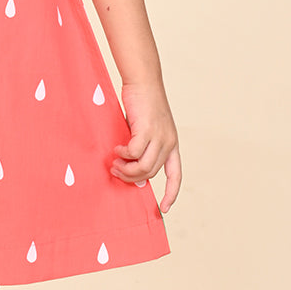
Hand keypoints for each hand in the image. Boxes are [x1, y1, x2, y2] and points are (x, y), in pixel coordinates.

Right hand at [111, 79, 180, 212]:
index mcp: (172, 144)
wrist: (143, 82)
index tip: (164, 208)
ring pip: (143, 166)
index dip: (171, 193)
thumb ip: (142, 147)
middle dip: (131, 177)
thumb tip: (130, 167)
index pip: (176, 175)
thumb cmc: (141, 104)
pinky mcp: (147, 130)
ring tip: (114, 162)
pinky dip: (123, 154)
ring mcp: (160, 136)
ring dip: (126, 169)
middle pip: (151, 173)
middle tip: (115, 170)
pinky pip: (134, 152)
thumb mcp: (145, 129)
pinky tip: (116, 149)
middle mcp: (169, 142)